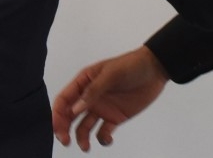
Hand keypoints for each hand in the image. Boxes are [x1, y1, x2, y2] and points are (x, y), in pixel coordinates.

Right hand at [52, 46, 167, 150]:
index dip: (57, 114)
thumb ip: (93, 91)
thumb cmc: (131, 65)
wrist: (155, 70)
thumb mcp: (111, 74)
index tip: (59, 129)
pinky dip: (103, 139)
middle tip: (66, 141)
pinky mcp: (115, 118)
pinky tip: (108, 139)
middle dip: (64, 129)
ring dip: (82, 138)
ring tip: (86, 147)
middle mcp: (90, 97)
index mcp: (84, 82)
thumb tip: (74, 110)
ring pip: (84, 127)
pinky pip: (103, 132)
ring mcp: (102, 108)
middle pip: (69, 116)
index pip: (64, 100)